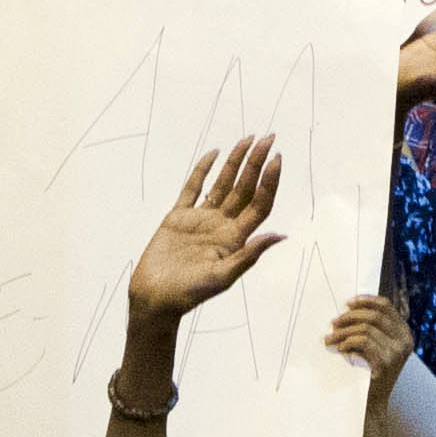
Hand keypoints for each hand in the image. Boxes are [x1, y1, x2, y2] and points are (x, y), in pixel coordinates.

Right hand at [126, 136, 288, 325]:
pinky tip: (214, 153)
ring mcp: (201, 220)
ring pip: (223, 183)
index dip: (269, 182)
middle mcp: (221, 226)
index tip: (277, 159)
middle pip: (244, 188)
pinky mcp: (178, 217)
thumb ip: (249, 255)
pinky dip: (202, 170)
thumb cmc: (188, 295)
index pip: (259, 204)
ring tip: (248, 138)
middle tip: (269, 137)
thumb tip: (281, 236)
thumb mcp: (221, 277)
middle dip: (256, 163)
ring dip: (236, 162)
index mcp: (235, 239)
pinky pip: (193, 188)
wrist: (155, 299)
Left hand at [325, 293, 414, 393]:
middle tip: (333, 323)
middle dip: (350, 317)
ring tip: (331, 338)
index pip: (386, 306)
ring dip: (344, 332)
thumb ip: (371, 329)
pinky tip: (340, 349)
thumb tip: (349, 309)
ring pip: (366, 329)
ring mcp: (397, 352)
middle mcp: (404, 341)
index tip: (348, 303)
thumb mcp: (376, 347)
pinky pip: (363, 342)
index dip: (366, 301)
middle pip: (374, 316)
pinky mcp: (386, 362)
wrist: (373, 403)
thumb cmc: (370, 373)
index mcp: (404, 333)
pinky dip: (348, 343)